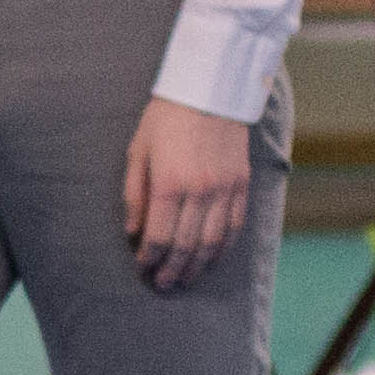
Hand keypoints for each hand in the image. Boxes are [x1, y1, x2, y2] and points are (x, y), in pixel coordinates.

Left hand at [121, 96, 252, 290]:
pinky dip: (223, 248)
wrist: (210, 88)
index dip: (148, 259)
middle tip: (162, 285)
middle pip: (185, 246)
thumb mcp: (138, 151)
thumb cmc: (165, 117)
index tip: (141, 269)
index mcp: (169, 184)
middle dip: (171, 270)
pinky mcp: (242, 184)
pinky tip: (212, 258)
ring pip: (212, 243)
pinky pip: (235, 226)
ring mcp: (224, 189)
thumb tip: (132, 232)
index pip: (157, 237)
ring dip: (197, 266)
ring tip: (185, 279)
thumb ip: (134, 195)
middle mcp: (199, 191)